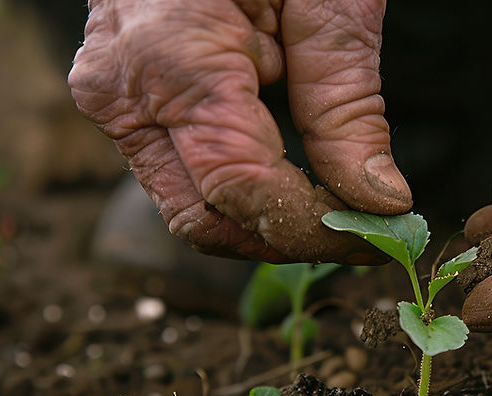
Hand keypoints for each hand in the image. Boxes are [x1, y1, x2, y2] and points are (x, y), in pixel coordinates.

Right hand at [69, 0, 410, 263]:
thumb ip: (347, 106)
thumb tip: (377, 203)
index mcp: (172, 60)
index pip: (243, 192)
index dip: (313, 229)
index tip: (376, 238)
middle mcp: (123, 91)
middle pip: (205, 218)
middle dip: (287, 238)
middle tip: (361, 235)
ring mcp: (114, 98)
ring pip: (189, 204)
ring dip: (265, 220)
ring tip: (337, 207)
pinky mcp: (125, 100)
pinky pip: (181, 169)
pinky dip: (240, 186)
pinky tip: (296, 174)